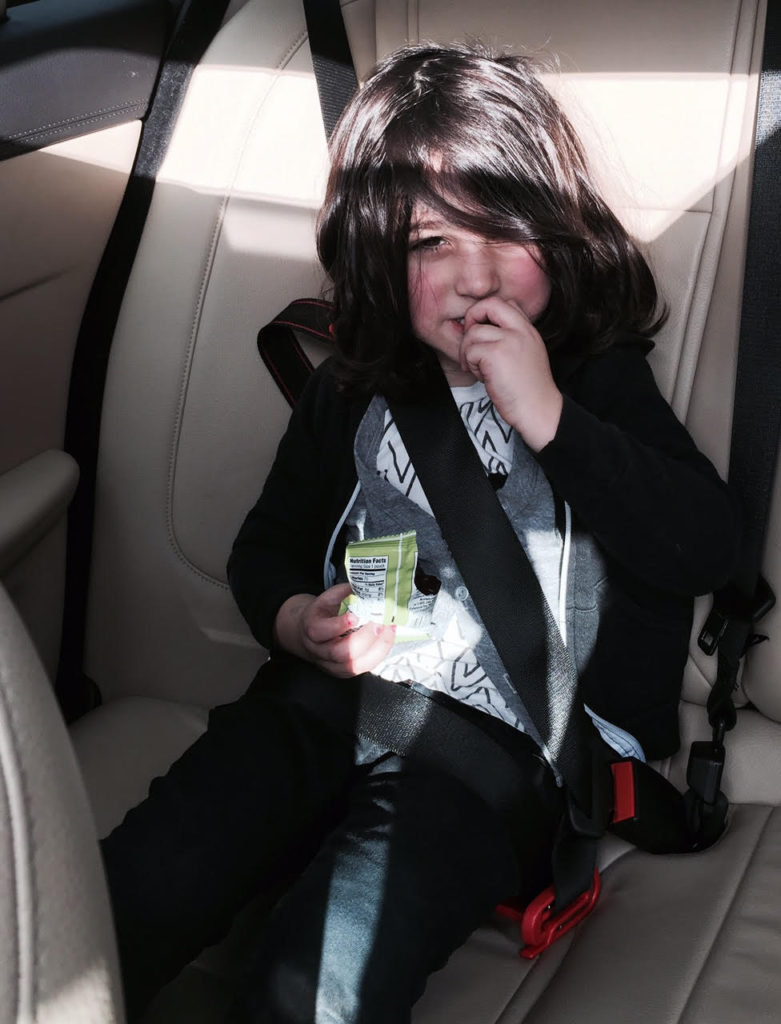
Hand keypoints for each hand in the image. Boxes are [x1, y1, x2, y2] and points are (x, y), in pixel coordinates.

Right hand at [272, 583, 396, 677]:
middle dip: (364, 639)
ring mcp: (331, 665)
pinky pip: (362, 668)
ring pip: (353, 665)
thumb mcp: (328, 598)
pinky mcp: (343, 672)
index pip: (320, 631)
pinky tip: (387, 640)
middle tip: (380, 624)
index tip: (355, 616)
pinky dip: (378, 654)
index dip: (339, 625)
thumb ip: (344, 592)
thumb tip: (368, 585)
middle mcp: (320, 650)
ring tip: (389, 630)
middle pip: (340, 652)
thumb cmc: (322, 613)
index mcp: (312, 628)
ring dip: (376, 648)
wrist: (309, 634)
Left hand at [460, 297, 562, 450]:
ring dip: (469, 353)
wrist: (539, 410)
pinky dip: (470, 365)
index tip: (483, 333)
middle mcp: (521, 330)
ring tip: (480, 369)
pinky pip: (470, 351)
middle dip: (472, 318)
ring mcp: (509, 341)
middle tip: (471, 342)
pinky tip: (483, 377)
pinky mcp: (496, 355)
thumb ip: (512, 339)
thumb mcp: (527, 355)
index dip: (486, 313)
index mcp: (529, 330)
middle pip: (488, 304)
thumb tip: (482, 329)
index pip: (504, 303)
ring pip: (473, 333)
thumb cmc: (529, 390)